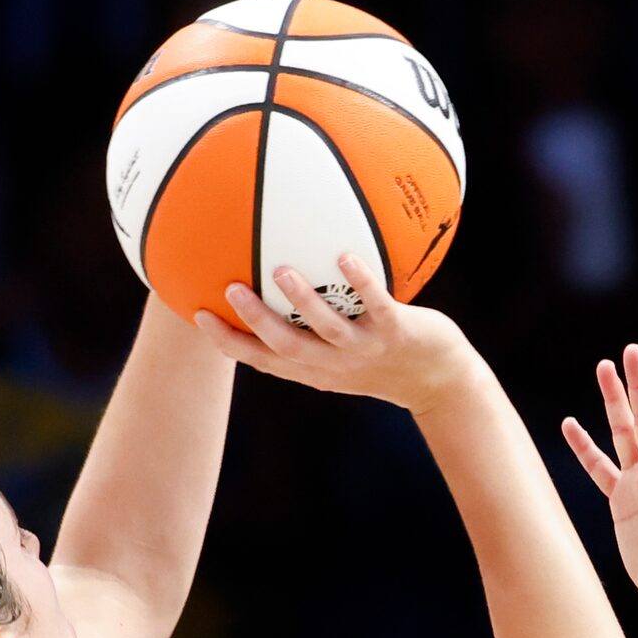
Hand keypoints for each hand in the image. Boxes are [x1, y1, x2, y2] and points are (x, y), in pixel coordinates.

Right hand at [187, 255, 479, 415]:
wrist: (439, 381)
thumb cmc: (383, 359)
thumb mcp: (340, 352)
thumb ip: (308, 326)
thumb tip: (276, 276)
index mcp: (314, 369)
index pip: (263, 359)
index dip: (230, 342)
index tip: (198, 315)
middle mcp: (335, 363)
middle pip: (288, 347)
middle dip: (257, 321)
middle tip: (230, 289)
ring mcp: (366, 349)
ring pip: (329, 329)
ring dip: (304, 302)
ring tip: (282, 272)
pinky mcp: (398, 332)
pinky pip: (377, 305)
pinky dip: (362, 282)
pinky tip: (346, 256)